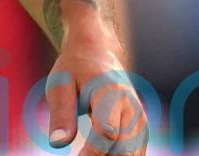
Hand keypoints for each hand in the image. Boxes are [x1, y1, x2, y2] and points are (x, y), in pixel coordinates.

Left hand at [46, 39, 147, 155]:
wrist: (96, 53)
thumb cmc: (74, 70)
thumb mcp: (59, 85)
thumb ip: (61, 114)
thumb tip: (57, 143)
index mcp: (110, 94)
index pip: (107, 132)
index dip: (92, 152)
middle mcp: (131, 108)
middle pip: (124, 149)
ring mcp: (139, 119)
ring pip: (133, 154)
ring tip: (87, 153)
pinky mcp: (141, 128)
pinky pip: (134, 152)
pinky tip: (99, 154)